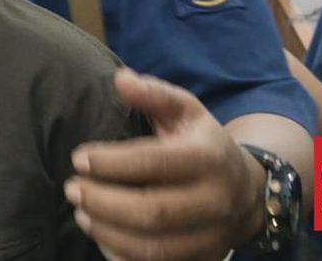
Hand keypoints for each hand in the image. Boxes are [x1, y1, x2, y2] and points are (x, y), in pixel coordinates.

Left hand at [64, 69, 261, 260]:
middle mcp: (215, 201)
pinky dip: (123, 256)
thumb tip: (120, 79)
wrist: (248, 191)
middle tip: (72, 188)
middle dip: (104, 201)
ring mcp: (211, 236)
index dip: (112, 162)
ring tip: (81, 212)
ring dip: (108, 232)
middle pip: (153, 212)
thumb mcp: (186, 111)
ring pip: (154, 247)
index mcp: (209, 158)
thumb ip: (154, 95)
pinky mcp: (202, 260)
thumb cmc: (203, 144)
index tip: (79, 157)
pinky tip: (101, 235)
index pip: (155, 162)